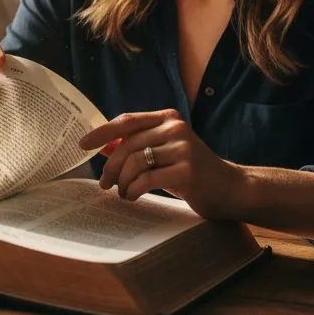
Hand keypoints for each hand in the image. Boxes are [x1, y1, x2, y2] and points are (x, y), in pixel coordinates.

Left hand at [80, 108, 246, 219]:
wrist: (230, 187)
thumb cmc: (191, 170)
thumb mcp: (163, 152)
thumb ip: (137, 145)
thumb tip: (103, 145)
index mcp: (167, 118)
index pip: (126, 121)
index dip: (102, 132)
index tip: (83, 144)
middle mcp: (175, 128)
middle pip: (127, 145)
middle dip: (110, 167)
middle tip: (104, 183)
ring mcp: (183, 148)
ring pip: (135, 163)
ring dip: (122, 182)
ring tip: (122, 193)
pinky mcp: (187, 170)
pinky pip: (146, 179)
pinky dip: (133, 190)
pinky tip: (132, 197)